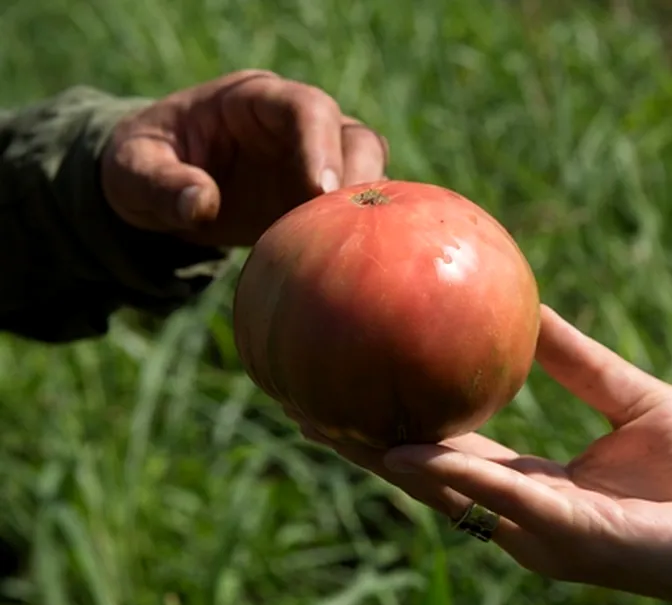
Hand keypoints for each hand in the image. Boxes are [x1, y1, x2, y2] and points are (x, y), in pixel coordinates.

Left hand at [101, 69, 388, 246]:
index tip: (321, 192)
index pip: (306, 108)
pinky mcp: (321, 201)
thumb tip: (200, 204)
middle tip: (346, 228)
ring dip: (366, 211)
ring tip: (346, 251)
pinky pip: (358, 211)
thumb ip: (160, 184)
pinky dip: (358, 234)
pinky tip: (343, 265)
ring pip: (370, 173)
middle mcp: (296, 125)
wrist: (158, 189)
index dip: (321, 145)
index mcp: (253, 100)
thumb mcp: (130, 170)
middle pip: (355, 138)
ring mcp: (316, 162)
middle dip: (359, 180)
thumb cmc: (141, 165)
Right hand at [298, 305, 671, 604]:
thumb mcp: (633, 400)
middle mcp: (526, 518)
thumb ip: (579, 363)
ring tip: (328, 422)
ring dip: (386, 462)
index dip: (398, 427)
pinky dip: (455, 474)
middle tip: (303, 403)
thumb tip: (532, 306)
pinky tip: (407, 452)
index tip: (351, 386)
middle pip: (428, 480)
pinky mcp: (572, 538)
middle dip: (365, 447)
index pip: (451, 456)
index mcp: (539, 488)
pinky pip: (506, 499)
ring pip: (449, 495)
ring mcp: (542, 534)